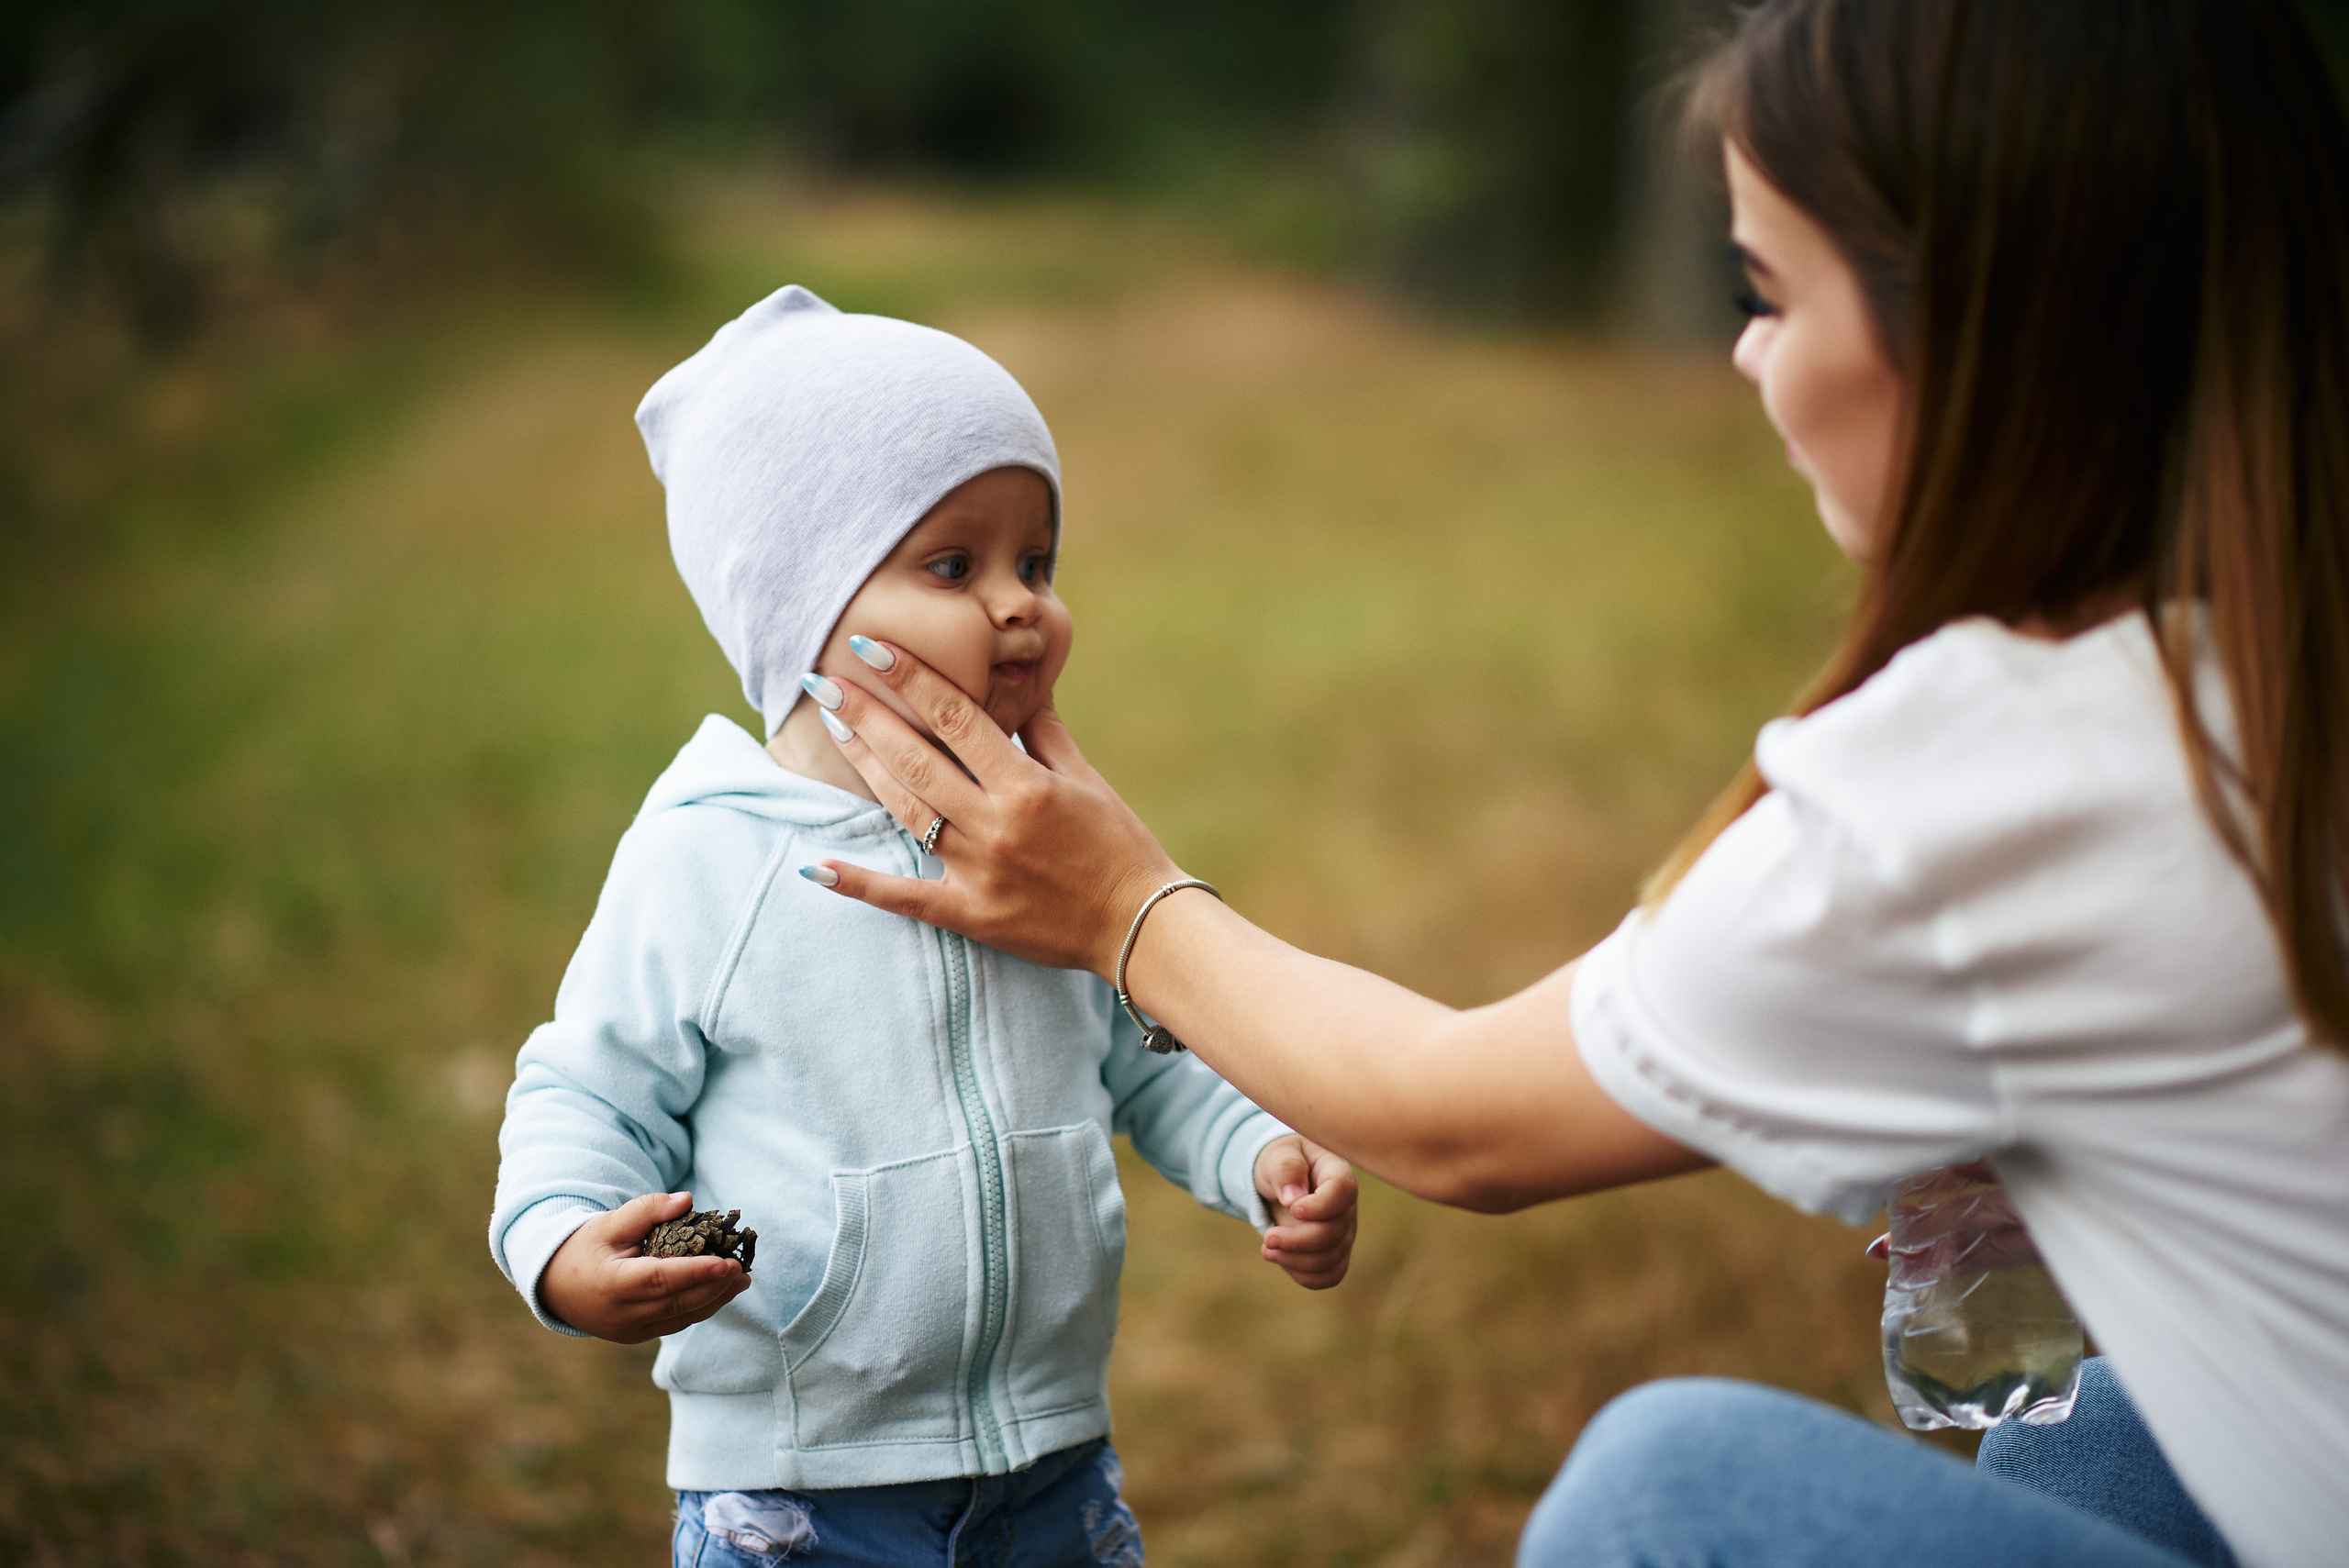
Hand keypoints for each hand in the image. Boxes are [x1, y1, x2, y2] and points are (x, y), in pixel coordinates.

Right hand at [537, 1191, 749, 1343]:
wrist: (554, 1285)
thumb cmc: (584, 1248)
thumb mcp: (608, 1223)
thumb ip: (646, 1210)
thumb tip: (686, 1200)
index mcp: (611, 1285)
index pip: (660, 1280)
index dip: (696, 1273)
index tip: (727, 1264)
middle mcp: (620, 1315)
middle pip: (676, 1303)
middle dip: (714, 1287)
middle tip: (742, 1268)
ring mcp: (629, 1331)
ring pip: (680, 1318)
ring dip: (713, 1300)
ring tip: (740, 1280)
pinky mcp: (636, 1336)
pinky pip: (674, 1324)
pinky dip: (699, 1308)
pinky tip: (718, 1292)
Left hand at [802, 639, 1180, 976]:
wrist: (1139, 924)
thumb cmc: (1119, 844)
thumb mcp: (1086, 779)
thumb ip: (1043, 730)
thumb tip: (1019, 682)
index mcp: (1027, 784)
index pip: (956, 717)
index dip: (910, 678)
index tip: (872, 648)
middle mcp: (996, 824)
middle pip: (917, 759)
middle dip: (867, 715)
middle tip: (825, 681)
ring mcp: (979, 872)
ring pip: (906, 811)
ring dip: (864, 767)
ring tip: (832, 728)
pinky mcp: (971, 914)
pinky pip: (905, 899)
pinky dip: (859, 884)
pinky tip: (815, 866)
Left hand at [1253, 1135, 1357, 1288]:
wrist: (1282, 1182)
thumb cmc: (1283, 1162)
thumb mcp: (1278, 1155)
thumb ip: (1286, 1168)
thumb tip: (1292, 1198)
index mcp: (1338, 1175)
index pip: (1342, 1192)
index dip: (1319, 1206)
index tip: (1292, 1208)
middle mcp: (1346, 1207)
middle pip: (1334, 1233)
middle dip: (1297, 1241)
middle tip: (1268, 1237)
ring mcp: (1344, 1233)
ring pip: (1331, 1259)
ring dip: (1295, 1261)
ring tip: (1267, 1249)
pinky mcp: (1335, 1254)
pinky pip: (1328, 1276)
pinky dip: (1302, 1275)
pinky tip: (1280, 1259)